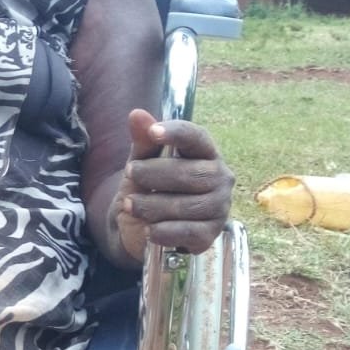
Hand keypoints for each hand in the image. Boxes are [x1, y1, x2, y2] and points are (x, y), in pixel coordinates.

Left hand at [112, 108, 233, 259]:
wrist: (141, 228)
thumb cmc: (148, 188)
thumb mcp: (140, 164)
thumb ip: (142, 141)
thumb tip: (137, 115)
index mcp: (205, 153)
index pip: (197, 138)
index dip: (176, 133)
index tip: (153, 131)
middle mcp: (219, 178)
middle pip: (189, 173)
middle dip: (154, 174)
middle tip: (130, 174)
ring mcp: (218, 207)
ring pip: (186, 206)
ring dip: (152, 206)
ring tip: (131, 205)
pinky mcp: (210, 234)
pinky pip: (187, 232)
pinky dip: (163, 231)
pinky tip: (148, 230)